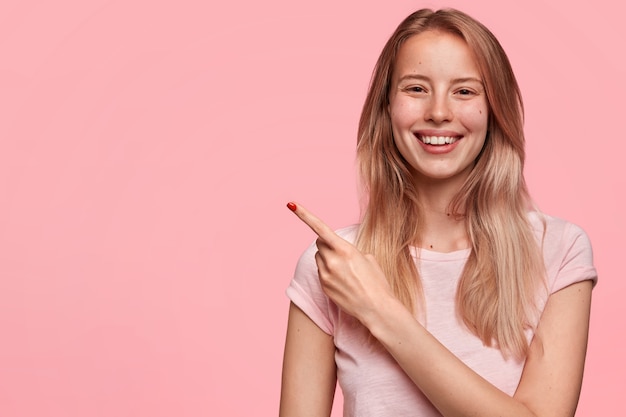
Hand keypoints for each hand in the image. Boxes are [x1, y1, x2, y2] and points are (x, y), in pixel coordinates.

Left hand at [286, 202, 393, 325]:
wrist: (376, 309)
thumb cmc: (377, 282)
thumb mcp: (368, 259)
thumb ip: (350, 250)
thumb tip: (339, 251)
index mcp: (345, 250)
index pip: (320, 228)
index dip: (304, 215)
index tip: (292, 205)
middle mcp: (332, 261)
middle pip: (319, 243)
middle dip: (327, 244)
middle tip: (341, 253)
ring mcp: (326, 275)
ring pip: (319, 257)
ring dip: (328, 258)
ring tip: (345, 271)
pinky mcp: (323, 286)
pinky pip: (321, 272)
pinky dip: (328, 272)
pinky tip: (343, 281)